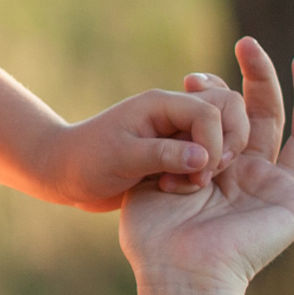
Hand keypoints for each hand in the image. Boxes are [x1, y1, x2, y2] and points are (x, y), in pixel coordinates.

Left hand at [33, 85, 245, 211]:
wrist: (65, 174)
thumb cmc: (86, 162)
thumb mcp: (121, 158)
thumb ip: (162, 156)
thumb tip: (204, 157)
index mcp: (161, 105)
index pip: (211, 111)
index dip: (215, 143)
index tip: (201, 173)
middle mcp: (174, 114)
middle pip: (227, 112)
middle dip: (227, 145)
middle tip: (203, 177)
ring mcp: (178, 133)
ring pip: (223, 136)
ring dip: (217, 161)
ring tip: (190, 184)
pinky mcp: (178, 154)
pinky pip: (209, 157)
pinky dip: (205, 173)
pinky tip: (180, 189)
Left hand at [118, 37, 293, 294]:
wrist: (176, 271)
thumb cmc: (154, 230)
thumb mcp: (154, 168)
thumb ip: (171, 135)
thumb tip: (188, 94)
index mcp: (217, 166)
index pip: (228, 116)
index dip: (216, 92)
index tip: (194, 77)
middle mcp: (251, 174)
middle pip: (267, 114)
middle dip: (259, 77)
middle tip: (247, 43)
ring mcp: (278, 189)